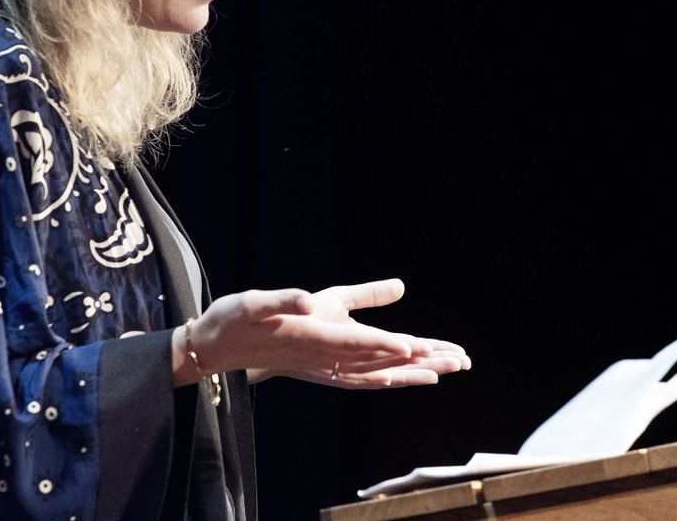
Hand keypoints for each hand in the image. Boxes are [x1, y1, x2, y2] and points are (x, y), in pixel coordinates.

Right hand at [176, 278, 469, 389]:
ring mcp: (324, 369)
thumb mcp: (259, 303)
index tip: (413, 346)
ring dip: (412, 370)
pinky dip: (390, 377)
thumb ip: (286, 300)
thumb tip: (306, 299)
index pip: (355, 342)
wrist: (219, 348)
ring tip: (448, 366)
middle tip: (457, 359)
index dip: (384, 344)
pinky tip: (405, 377)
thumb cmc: (237, 320)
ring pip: (377, 372)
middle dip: (417, 360)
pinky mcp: (323, 371)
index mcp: (309, 338)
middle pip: (378, 361)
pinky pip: (365, 378)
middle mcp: (323, 359)